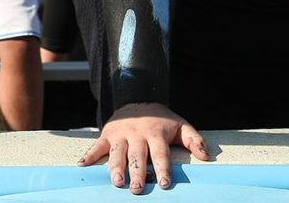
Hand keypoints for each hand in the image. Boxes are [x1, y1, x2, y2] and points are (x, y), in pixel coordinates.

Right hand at [78, 102, 209, 193]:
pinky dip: (89, 155)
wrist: (137, 99)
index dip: (162, 169)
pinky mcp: (107, 134)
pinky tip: (82, 165)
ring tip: (117, 182)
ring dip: (116, 168)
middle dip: (138, 172)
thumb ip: (193, 140)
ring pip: (118, 153)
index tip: (164, 183)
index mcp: (156, 133)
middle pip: (138, 156)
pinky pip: (97, 146)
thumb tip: (206, 156)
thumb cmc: (161, 119)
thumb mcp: (180, 125)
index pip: (160, 153)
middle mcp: (137, 134)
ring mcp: (120, 134)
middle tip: (138, 188)